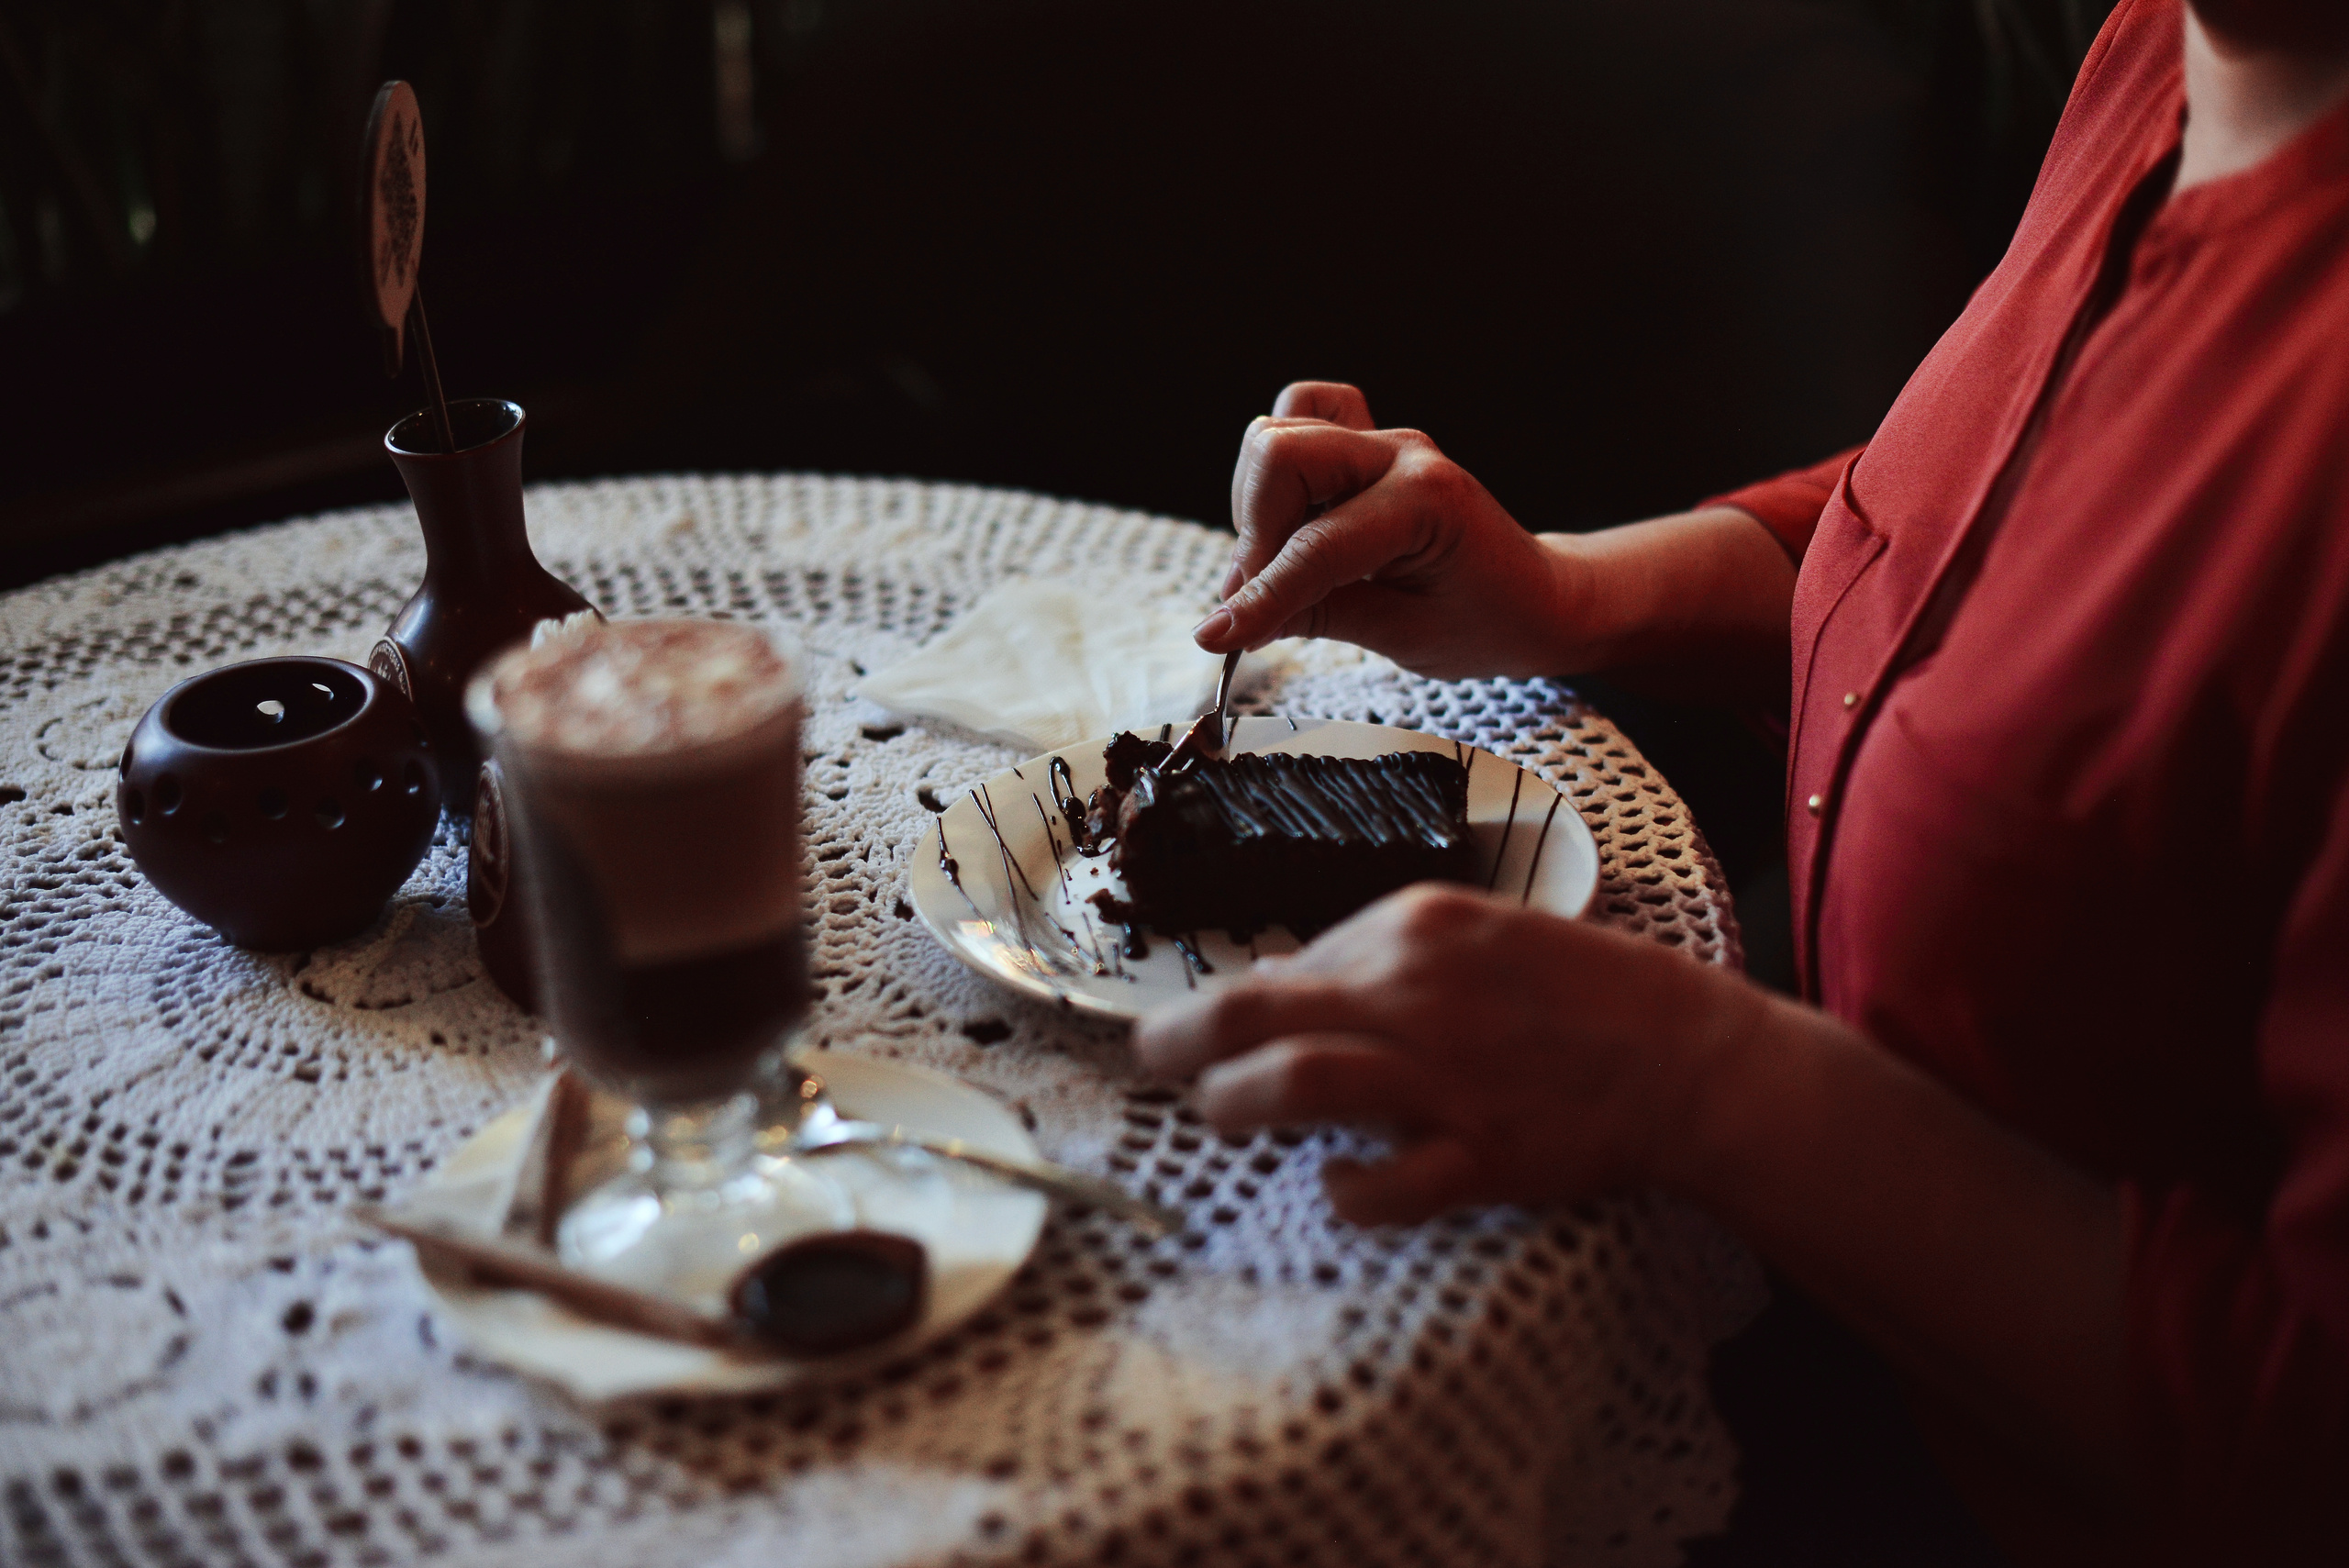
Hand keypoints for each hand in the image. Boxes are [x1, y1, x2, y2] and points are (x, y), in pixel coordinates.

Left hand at [1131, 884, 1775, 1223]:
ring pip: (1291, 1084)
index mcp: (1413, 925)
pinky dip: (1344, 1193)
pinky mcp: (1478, 1153)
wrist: (1689, 1058)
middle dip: (1179, 1039)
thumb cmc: (1582, 995)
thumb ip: (1382, 957)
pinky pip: (1378, 1186)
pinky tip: (1342, 1188)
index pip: (1282, 965)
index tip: (1213, 1033)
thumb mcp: (1480, 938)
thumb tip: (1281, 984)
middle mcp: (1414, 991)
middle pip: (1251, 1008)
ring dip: (1234, 1106)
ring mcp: (1444, 1075)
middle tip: (1156, 1061)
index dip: (1234, 1006)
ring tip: (1222, 1118)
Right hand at [1201, 382, 1584, 678]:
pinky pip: (1303, 415)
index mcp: (1425, 501)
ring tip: (1281, 560)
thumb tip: (1234, 621)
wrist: (1536, 596)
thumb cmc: (1487, 622)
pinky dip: (1281, 462)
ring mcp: (1385, 440)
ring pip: (1280, 431)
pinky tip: (1296, 514)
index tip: (1216, 637)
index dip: (1259, 597)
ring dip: (1260, 501)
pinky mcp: (1370, 442)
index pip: (1315, 547)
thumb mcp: (1405, 637)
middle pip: (1281, 455)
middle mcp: (1402, 453)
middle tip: (1259, 597)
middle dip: (1255, 533)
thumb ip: (1319, 617)